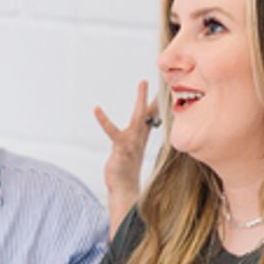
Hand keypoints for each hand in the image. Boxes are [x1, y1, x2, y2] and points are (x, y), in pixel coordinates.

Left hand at [94, 80, 154, 234]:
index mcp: (142, 136)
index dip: (158, 100)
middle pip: (150, 111)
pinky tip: (97, 109)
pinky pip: (112, 130)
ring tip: (143, 83)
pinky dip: (104, 120)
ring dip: (141, 100)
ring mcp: (132, 142)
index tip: (166, 86)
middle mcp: (140, 137)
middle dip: (156, 92)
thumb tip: (139, 131)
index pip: (153, 115)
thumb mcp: (132, 151)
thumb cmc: (125, 169)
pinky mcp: (121, 147)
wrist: (124, 188)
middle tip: (164, 76)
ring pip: (139, 117)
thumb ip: (136, 138)